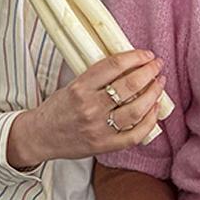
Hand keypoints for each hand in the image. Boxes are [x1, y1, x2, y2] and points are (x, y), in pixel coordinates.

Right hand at [8, 49, 164, 166]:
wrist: (40, 136)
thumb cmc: (57, 109)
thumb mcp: (72, 85)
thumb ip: (97, 77)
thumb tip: (129, 66)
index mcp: (80, 88)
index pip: (114, 66)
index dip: (135, 57)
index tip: (147, 54)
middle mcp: (90, 107)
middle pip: (129, 86)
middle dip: (149, 72)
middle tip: (158, 65)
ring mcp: (98, 128)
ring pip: (136, 109)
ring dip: (154, 94)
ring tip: (159, 84)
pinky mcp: (104, 145)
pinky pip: (134, 134)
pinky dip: (149, 121)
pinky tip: (154, 109)